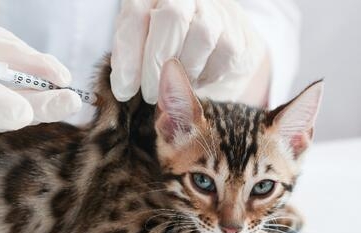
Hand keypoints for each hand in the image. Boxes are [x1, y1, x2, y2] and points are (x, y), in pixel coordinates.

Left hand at [111, 0, 265, 103]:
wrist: (216, 47)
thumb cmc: (169, 46)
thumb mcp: (140, 45)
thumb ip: (129, 57)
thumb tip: (123, 88)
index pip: (137, 13)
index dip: (128, 54)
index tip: (123, 89)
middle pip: (172, 17)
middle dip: (156, 62)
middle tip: (148, 94)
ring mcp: (216, 10)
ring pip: (201, 35)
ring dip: (184, 70)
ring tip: (175, 83)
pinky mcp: (237, 34)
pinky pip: (222, 55)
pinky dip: (205, 76)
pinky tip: (195, 78)